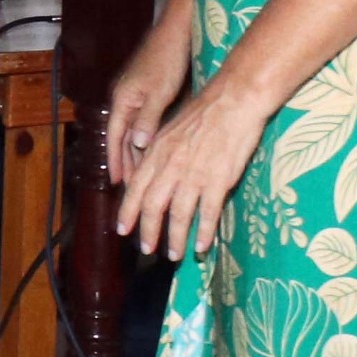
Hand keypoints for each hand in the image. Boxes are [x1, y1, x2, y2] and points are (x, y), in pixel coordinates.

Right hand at [105, 10, 194, 186]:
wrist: (175, 32)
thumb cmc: (167, 60)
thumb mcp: (158, 92)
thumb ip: (146, 119)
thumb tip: (136, 145)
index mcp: (122, 100)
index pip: (114, 137)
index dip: (115, 160)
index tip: (118, 182)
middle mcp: (124, 99)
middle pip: (121, 136)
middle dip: (126, 161)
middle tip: (133, 185)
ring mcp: (135, 95)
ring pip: (132, 129)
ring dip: (135, 151)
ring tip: (142, 172)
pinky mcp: (147, 92)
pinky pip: (141, 121)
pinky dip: (144, 137)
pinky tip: (151, 148)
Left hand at [113, 79, 269, 260]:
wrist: (233, 101)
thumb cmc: (204, 113)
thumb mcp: (170, 131)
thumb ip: (159, 154)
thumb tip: (149, 174)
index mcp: (157, 153)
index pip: (136, 189)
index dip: (128, 212)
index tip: (122, 230)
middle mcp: (170, 167)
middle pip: (153, 207)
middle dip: (148, 232)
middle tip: (146, 250)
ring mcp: (194, 175)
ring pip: (178, 215)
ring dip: (175, 239)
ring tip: (174, 255)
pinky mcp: (218, 181)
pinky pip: (207, 213)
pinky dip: (203, 232)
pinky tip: (202, 246)